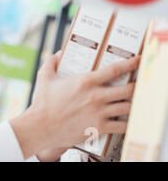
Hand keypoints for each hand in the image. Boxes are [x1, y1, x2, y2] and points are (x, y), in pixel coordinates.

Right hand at [9, 51, 138, 158]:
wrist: (41, 126)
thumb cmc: (42, 102)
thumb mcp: (44, 77)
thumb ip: (52, 61)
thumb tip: (59, 52)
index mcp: (85, 82)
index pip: (115, 70)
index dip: (131, 63)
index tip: (139, 60)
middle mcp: (96, 97)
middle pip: (128, 90)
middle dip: (137, 86)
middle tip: (139, 84)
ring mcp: (99, 113)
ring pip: (128, 108)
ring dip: (133, 104)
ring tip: (134, 102)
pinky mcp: (99, 128)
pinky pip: (123, 126)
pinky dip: (128, 123)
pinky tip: (128, 120)